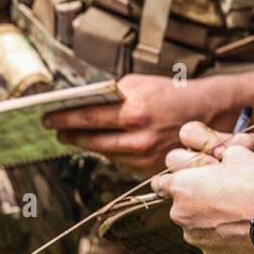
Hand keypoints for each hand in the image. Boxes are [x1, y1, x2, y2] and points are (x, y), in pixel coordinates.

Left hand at [43, 75, 225, 176]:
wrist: (208, 113)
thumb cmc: (173, 93)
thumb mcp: (141, 84)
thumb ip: (113, 94)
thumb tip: (84, 101)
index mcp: (134, 111)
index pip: (87, 117)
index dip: (63, 118)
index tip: (46, 118)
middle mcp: (138, 137)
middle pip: (91, 139)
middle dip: (69, 134)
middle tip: (54, 130)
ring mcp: (144, 156)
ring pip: (104, 152)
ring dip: (87, 144)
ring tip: (73, 136)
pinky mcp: (150, 168)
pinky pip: (120, 160)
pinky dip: (110, 151)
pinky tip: (102, 143)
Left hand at [151, 121, 253, 253]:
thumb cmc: (252, 179)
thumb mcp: (235, 153)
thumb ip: (217, 156)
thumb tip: (220, 154)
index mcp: (181, 186)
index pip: (158, 185)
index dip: (169, 182)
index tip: (178, 182)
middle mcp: (180, 213)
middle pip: (180, 207)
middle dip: (194, 201)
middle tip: (219, 195)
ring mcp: (194, 236)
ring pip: (195, 226)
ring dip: (207, 220)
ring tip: (232, 213)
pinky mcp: (209, 252)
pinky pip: (211, 241)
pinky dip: (220, 236)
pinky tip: (238, 227)